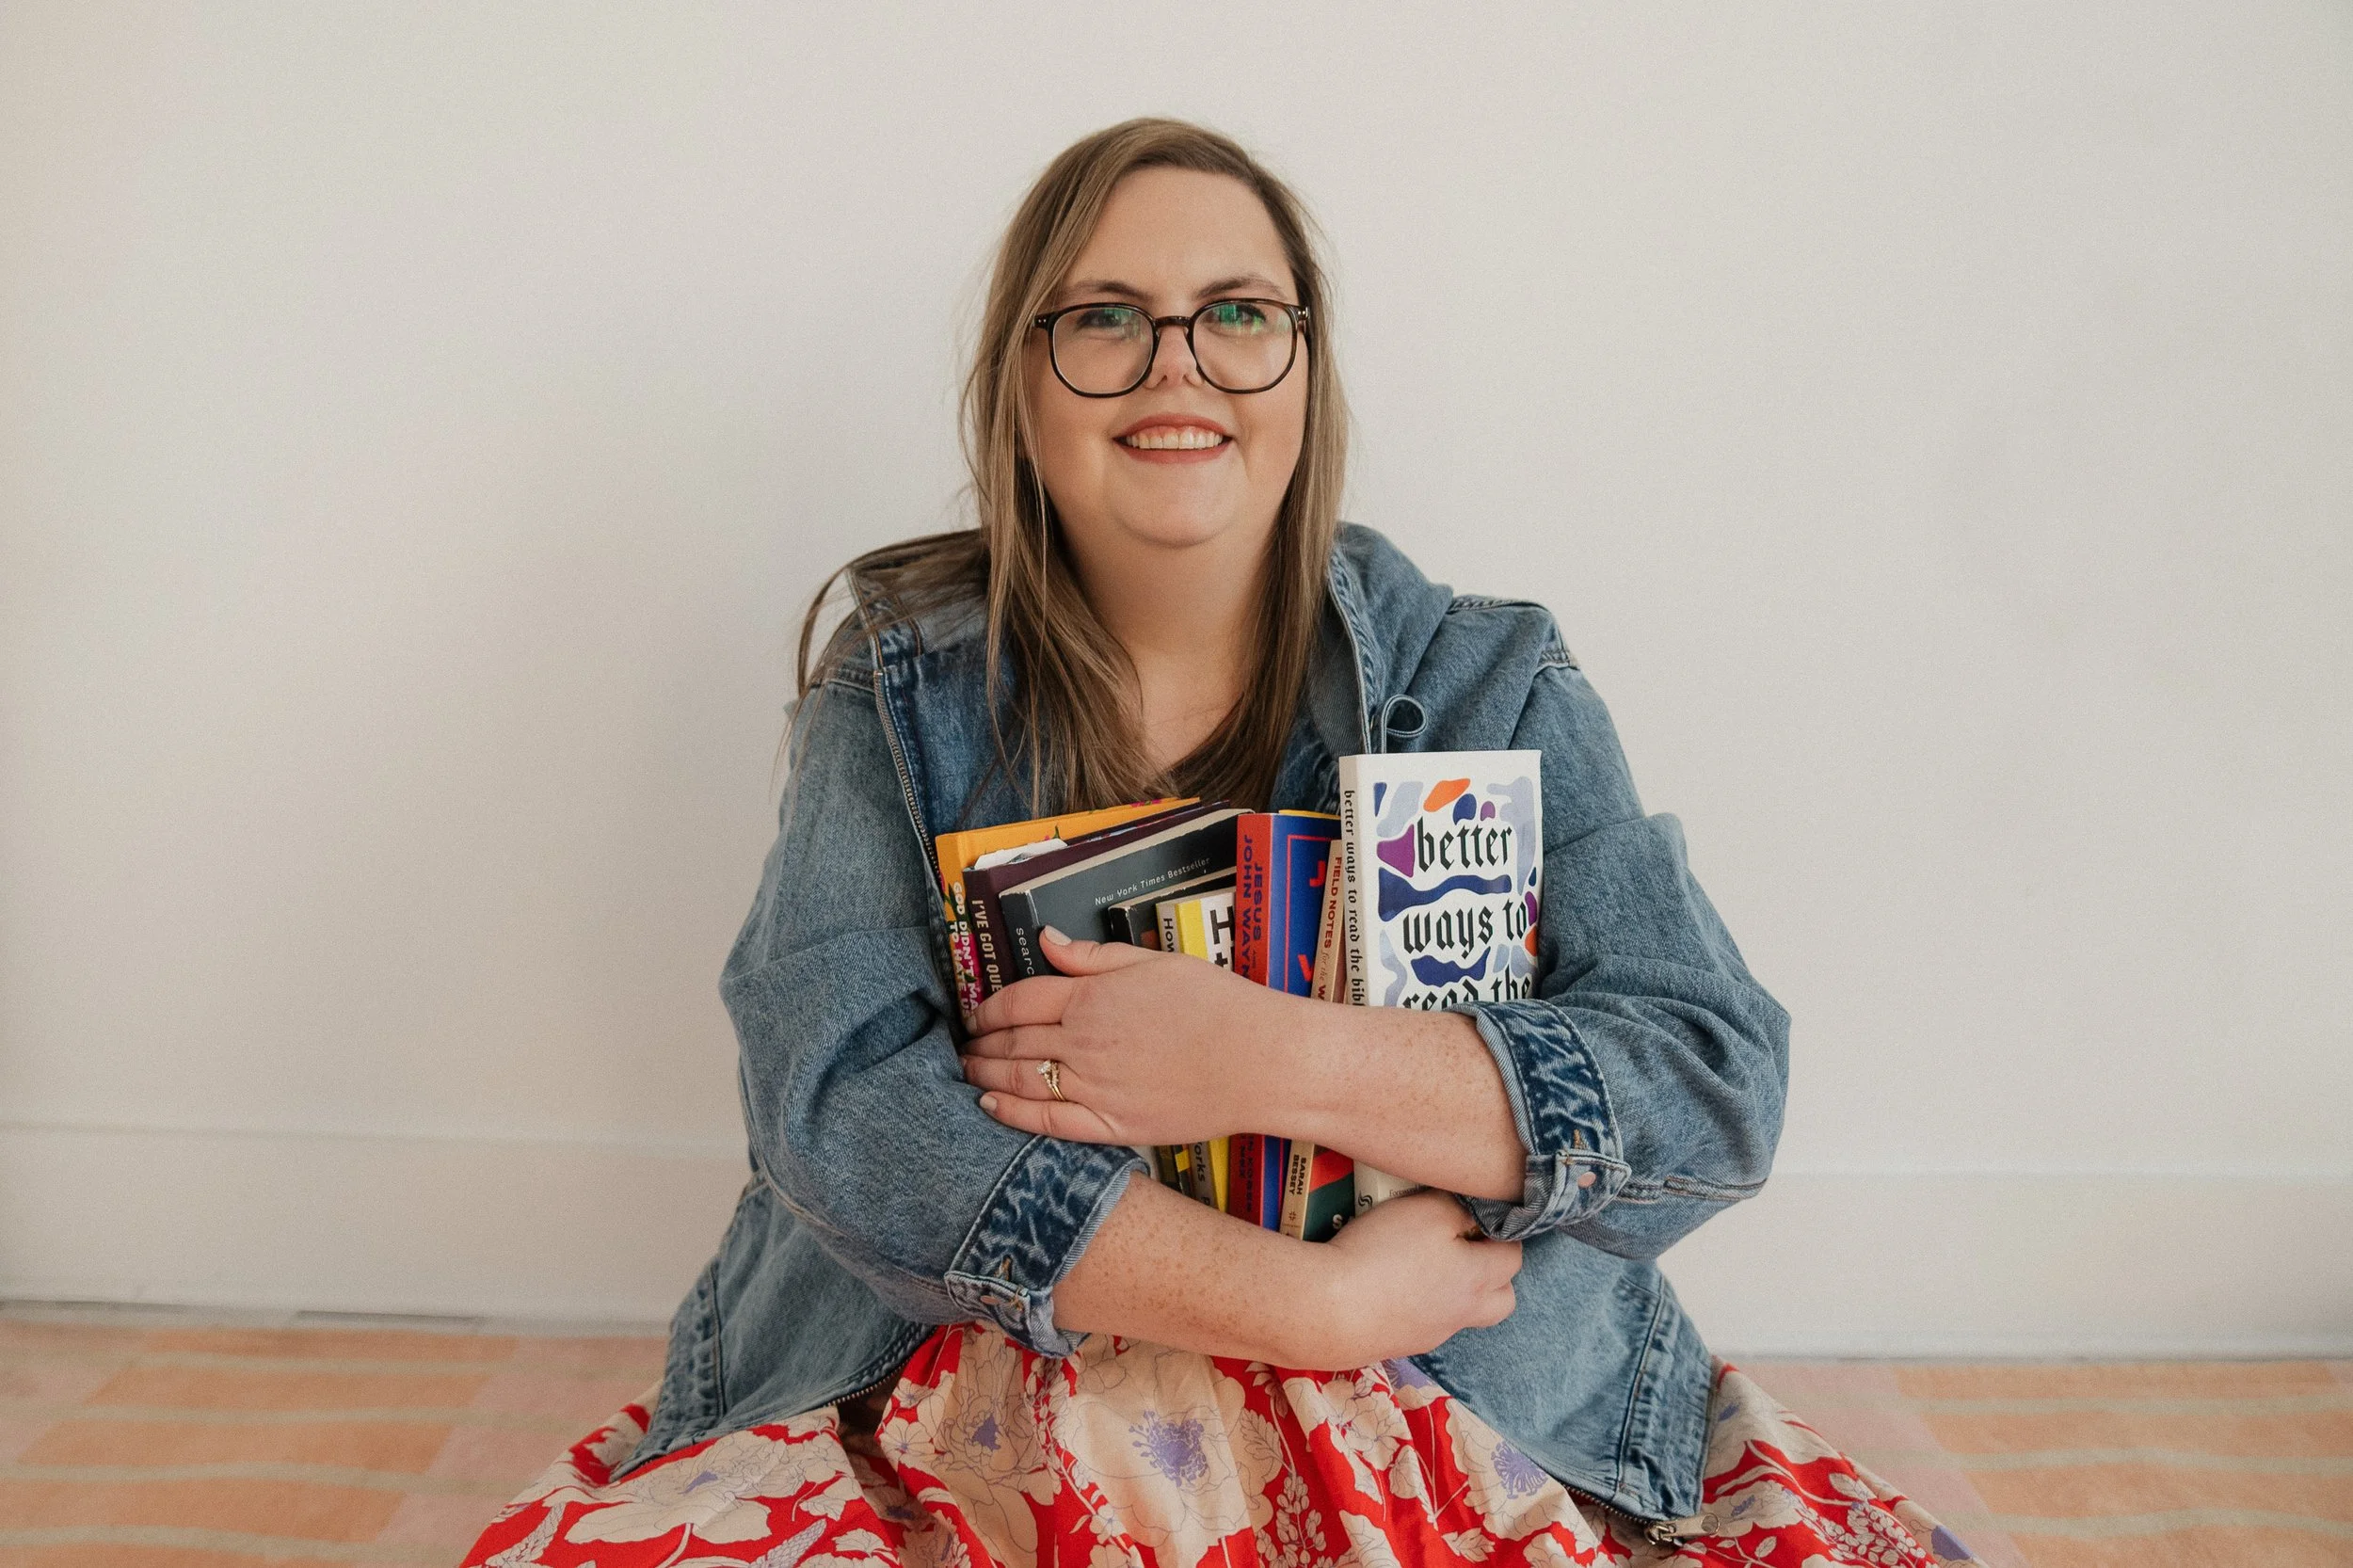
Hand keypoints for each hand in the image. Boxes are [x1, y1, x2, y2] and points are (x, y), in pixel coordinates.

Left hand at [960, 927, 1280, 1143]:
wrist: (1263, 1060)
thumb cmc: (1219, 1005)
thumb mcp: (1157, 963)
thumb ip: (1095, 956)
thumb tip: (1048, 940)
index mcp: (1093, 996)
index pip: (1021, 1000)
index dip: (989, 1007)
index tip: (974, 1014)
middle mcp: (1085, 1041)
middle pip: (1014, 1042)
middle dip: (980, 1044)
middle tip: (961, 1047)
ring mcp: (1096, 1086)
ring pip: (1021, 1081)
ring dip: (985, 1076)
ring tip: (967, 1073)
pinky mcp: (1113, 1125)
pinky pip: (1049, 1123)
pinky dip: (1013, 1115)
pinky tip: (989, 1108)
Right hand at [1289, 1190, 1521, 1368]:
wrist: (1330, 1309)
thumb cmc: (1383, 1253)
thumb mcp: (1427, 1210)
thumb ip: (1459, 1209)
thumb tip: (1474, 1215)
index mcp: (1477, 1280)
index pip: (1514, 1257)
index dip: (1503, 1234)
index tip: (1479, 1217)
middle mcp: (1461, 1312)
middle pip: (1502, 1301)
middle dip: (1493, 1275)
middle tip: (1466, 1249)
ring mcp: (1430, 1334)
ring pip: (1462, 1315)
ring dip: (1455, 1292)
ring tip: (1425, 1266)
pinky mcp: (1399, 1343)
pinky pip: (1424, 1323)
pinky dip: (1417, 1304)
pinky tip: (1390, 1285)